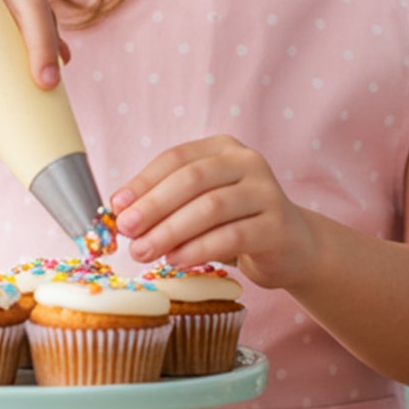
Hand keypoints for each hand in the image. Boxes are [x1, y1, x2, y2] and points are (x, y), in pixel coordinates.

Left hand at [111, 135, 318, 289]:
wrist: (292, 246)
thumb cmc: (235, 221)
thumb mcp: (202, 202)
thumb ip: (167, 202)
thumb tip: (119, 212)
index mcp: (223, 148)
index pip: (177, 158)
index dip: (143, 181)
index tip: (116, 207)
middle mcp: (248, 162)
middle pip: (192, 179)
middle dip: (153, 207)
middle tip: (127, 232)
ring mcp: (266, 192)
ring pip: (211, 207)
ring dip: (170, 231)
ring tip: (144, 252)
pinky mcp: (277, 226)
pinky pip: (232, 236)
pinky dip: (198, 249)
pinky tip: (176, 260)